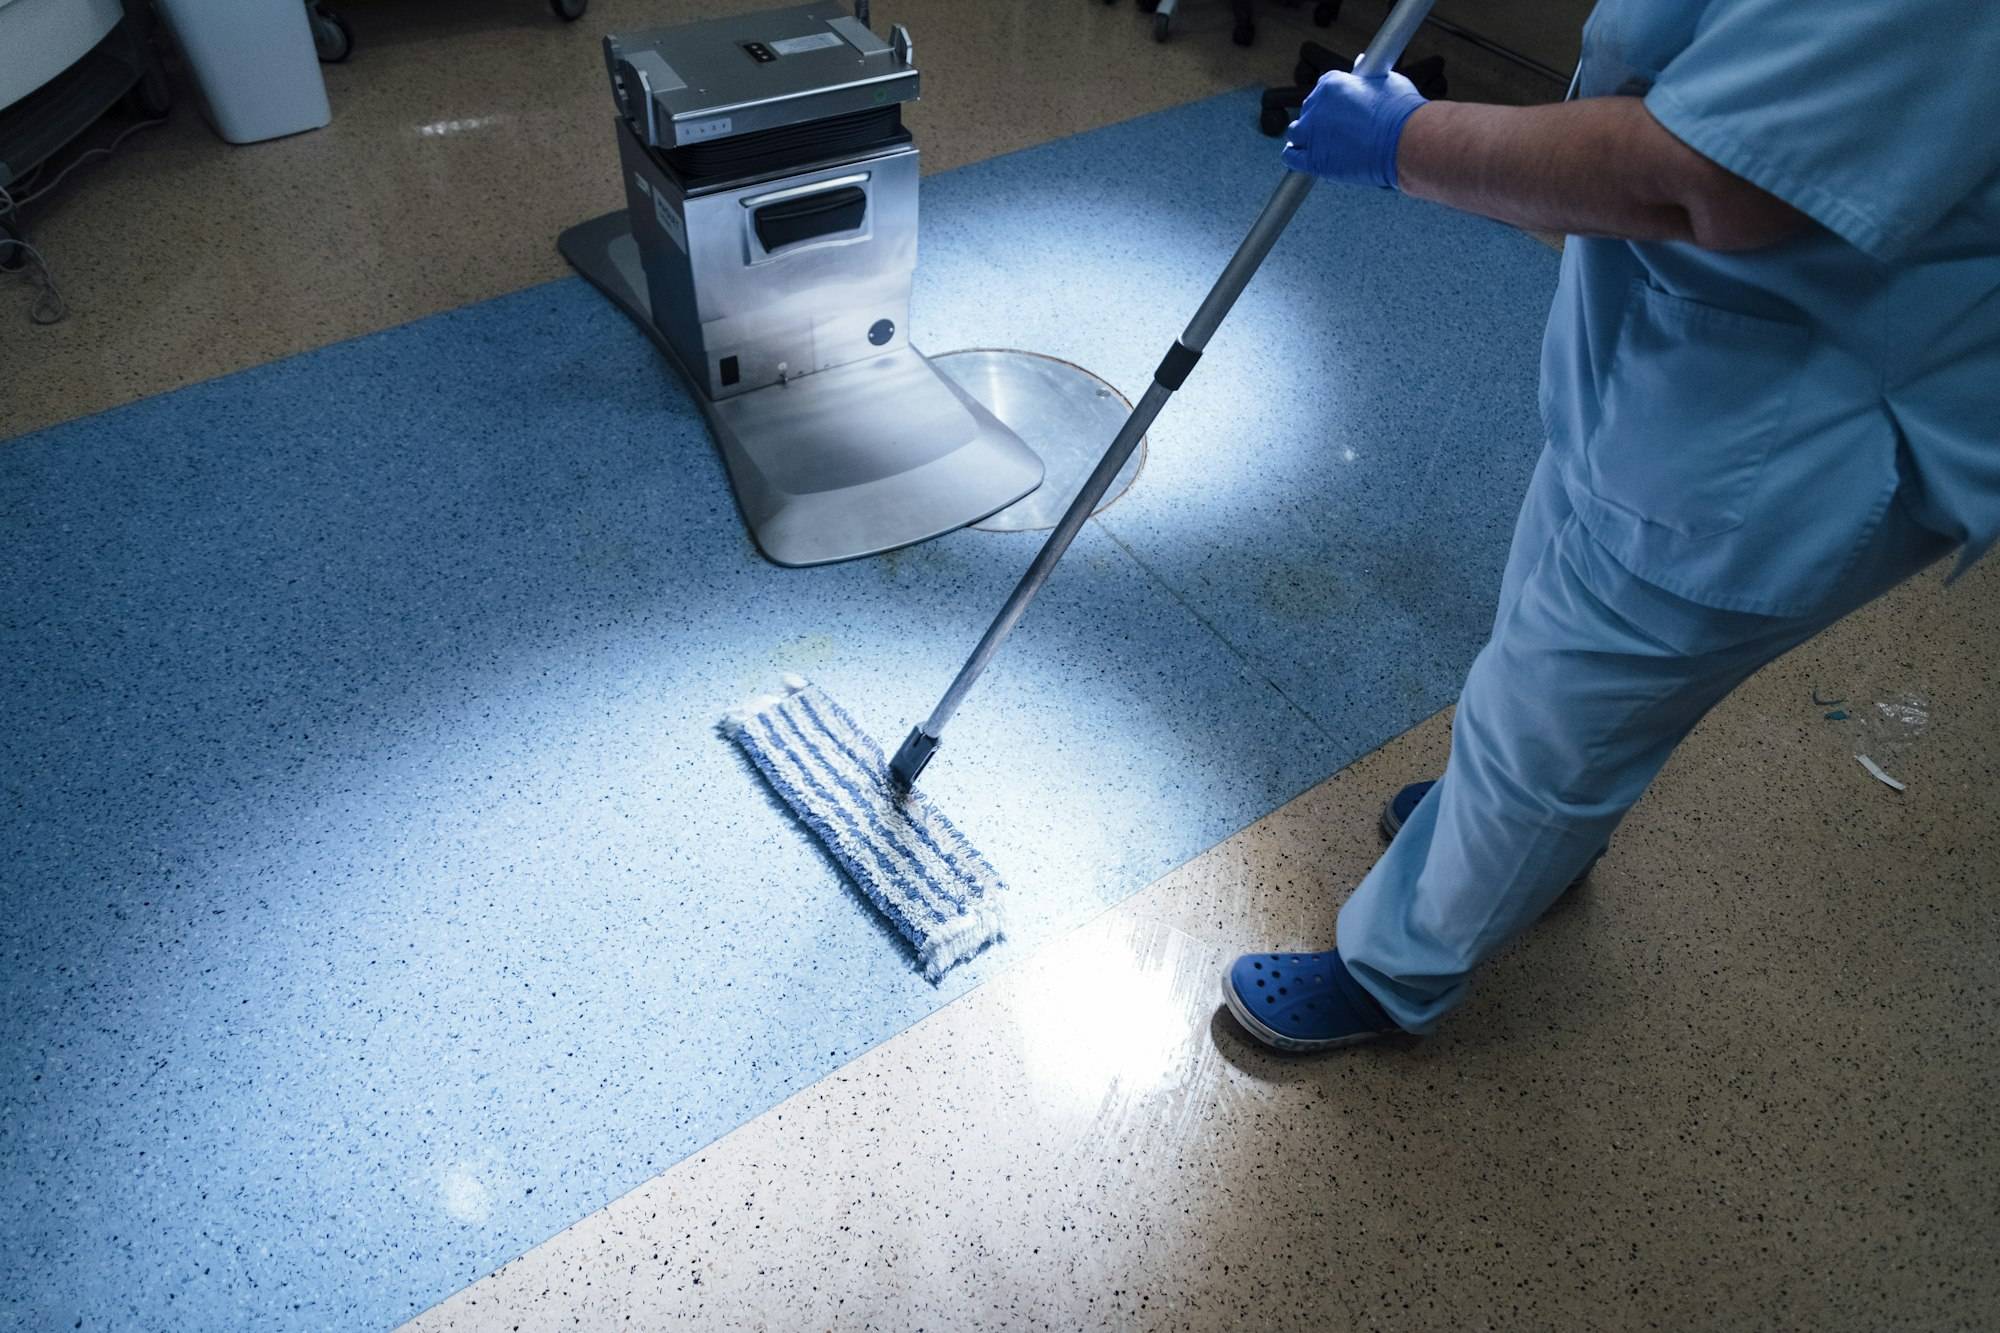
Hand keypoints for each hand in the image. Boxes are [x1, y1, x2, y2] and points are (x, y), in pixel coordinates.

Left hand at [1281, 67, 1427, 188]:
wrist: (1406, 141)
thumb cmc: (1400, 112)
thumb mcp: (1384, 80)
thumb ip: (1366, 76)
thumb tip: (1361, 62)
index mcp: (1331, 84)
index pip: (1321, 89)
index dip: (1331, 102)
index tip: (1339, 108)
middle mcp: (1317, 106)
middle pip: (1308, 111)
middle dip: (1320, 119)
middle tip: (1337, 129)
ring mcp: (1313, 134)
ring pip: (1296, 132)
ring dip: (1306, 136)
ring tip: (1321, 143)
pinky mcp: (1314, 159)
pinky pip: (1291, 157)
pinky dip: (1295, 156)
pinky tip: (1304, 156)